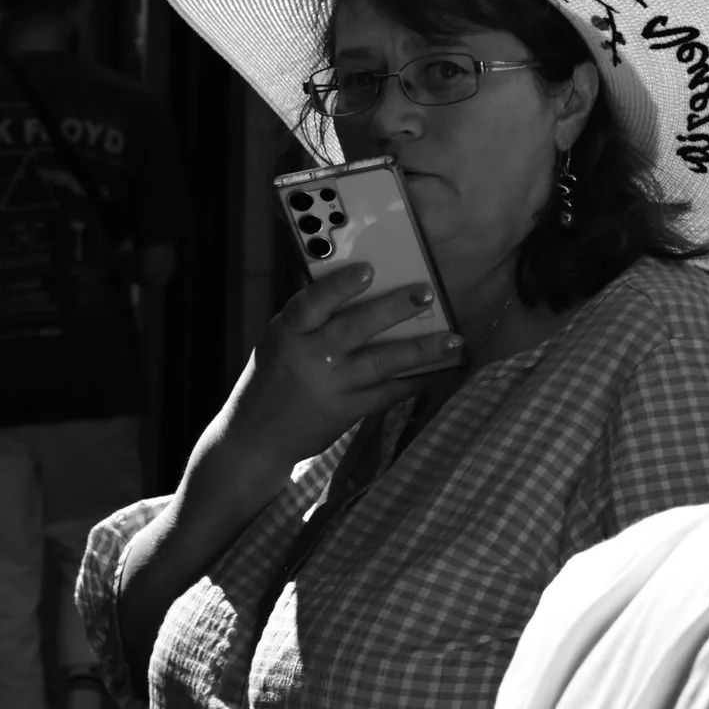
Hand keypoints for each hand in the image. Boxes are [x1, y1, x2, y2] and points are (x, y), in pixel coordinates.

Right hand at [223, 267, 449, 474]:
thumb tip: (361, 285)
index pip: (311, 304)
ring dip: (420, 350)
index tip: (370, 269)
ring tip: (452, 340)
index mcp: (287, 333)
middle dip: (394, 309)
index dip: (340, 286)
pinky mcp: (345, 412)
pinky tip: (434, 372)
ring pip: (380, 363)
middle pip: (355, 328)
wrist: (255, 438)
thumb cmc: (273, 377)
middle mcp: (308, 358)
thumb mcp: (279, 342)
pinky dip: (411, 382)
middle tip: (426, 295)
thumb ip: (311, 320)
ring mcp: (329, 387)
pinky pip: (385, 394)